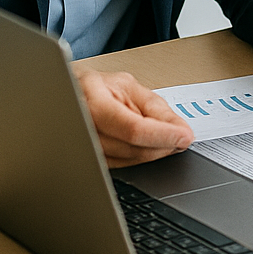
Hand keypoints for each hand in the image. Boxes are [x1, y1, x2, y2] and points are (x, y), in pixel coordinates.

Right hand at [76, 69, 192, 167]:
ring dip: (152, 153)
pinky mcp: (85, 161)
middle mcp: (82, 126)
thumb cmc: (97, 87)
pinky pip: (118, 166)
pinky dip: (137, 158)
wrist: (68, 94)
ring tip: (168, 139)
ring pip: (125, 161)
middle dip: (162, 145)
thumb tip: (181, 130)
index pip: (133, 128)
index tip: (184, 137)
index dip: (163, 135)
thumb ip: (156, 109)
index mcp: (92, 100)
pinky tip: (148, 146)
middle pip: (130, 148)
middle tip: (182, 138)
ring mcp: (80, 147)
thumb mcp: (130, 87)